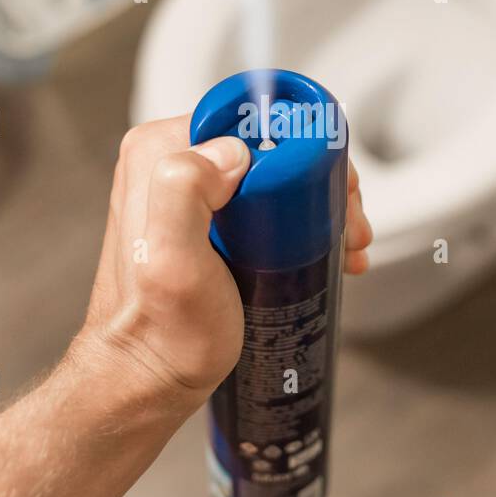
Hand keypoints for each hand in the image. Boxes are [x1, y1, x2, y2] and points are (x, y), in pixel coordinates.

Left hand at [80, 115, 372, 396]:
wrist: (148, 379)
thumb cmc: (164, 333)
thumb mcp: (172, 261)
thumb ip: (183, 190)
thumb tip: (232, 152)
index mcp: (159, 152)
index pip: (249, 116)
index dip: (304, 146)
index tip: (332, 193)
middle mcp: (169, 163)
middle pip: (268, 145)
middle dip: (319, 182)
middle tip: (347, 226)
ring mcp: (187, 192)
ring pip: (272, 174)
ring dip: (318, 205)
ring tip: (344, 245)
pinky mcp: (205, 220)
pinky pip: (264, 200)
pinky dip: (300, 221)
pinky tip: (325, 252)